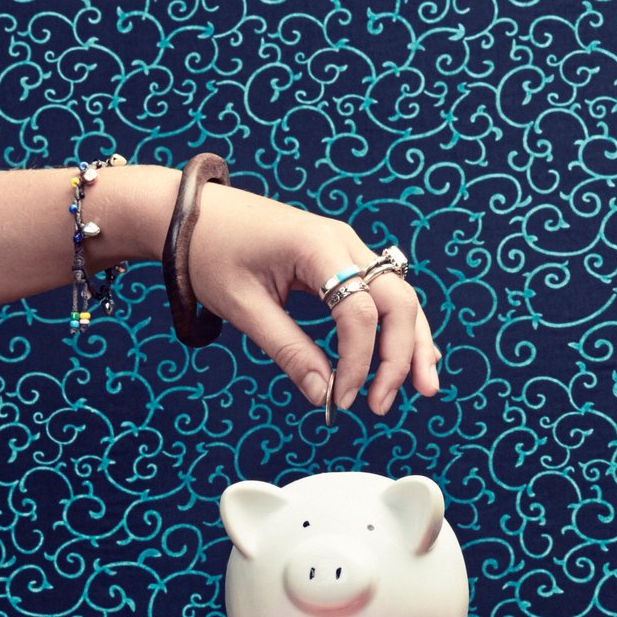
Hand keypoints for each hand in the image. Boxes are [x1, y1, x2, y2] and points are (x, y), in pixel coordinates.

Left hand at [186, 184, 444, 416]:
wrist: (192, 212)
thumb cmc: (209, 252)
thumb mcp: (243, 307)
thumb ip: (288, 350)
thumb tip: (322, 395)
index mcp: (317, 246)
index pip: (359, 313)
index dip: (358, 362)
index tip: (340, 400)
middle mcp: (344, 242)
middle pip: (397, 302)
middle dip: (400, 356)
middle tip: (383, 404)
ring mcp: (348, 248)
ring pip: (401, 297)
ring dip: (415, 343)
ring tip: (425, 387)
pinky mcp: (343, 258)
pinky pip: (385, 294)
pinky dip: (399, 327)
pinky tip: (413, 358)